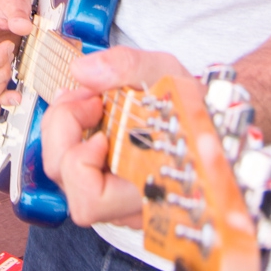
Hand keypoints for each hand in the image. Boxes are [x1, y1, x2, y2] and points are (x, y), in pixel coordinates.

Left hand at [40, 47, 192, 227]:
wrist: (208, 115)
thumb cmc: (192, 104)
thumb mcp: (167, 74)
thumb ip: (126, 67)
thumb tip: (82, 71)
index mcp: (144, 191)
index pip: (90, 201)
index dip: (81, 163)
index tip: (101, 126)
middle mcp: (124, 203)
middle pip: (66, 183)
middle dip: (64, 133)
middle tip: (90, 99)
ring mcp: (110, 194)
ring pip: (62, 172)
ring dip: (64, 129)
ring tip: (89, 99)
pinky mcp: (100, 177)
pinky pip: (69, 161)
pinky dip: (69, 131)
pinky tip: (87, 106)